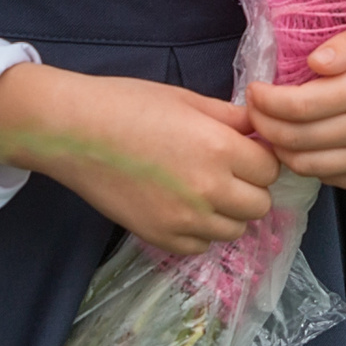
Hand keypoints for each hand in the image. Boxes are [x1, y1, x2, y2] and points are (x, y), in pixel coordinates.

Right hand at [0, 65, 279, 254]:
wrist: (74, 132)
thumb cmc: (130, 105)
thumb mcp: (189, 100)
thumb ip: (232, 119)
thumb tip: (262, 129)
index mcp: (220, 148)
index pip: (270, 169)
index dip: (260, 158)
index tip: (245, 151)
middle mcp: (209, 190)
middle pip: (259, 205)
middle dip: (250, 187)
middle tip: (229, 171)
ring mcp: (184, 221)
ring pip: (234, 230)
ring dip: (228, 212)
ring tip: (205, 190)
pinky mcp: (160, 239)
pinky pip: (201, 246)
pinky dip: (200, 231)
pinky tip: (183, 207)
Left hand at [247, 21, 345, 188]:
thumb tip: (312, 63)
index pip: (299, 106)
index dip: (266, 101)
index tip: (252, 89)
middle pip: (297, 140)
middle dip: (265, 125)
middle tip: (254, 109)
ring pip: (308, 166)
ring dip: (281, 149)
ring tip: (272, 127)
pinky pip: (331, 178)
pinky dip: (310, 163)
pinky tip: (305, 142)